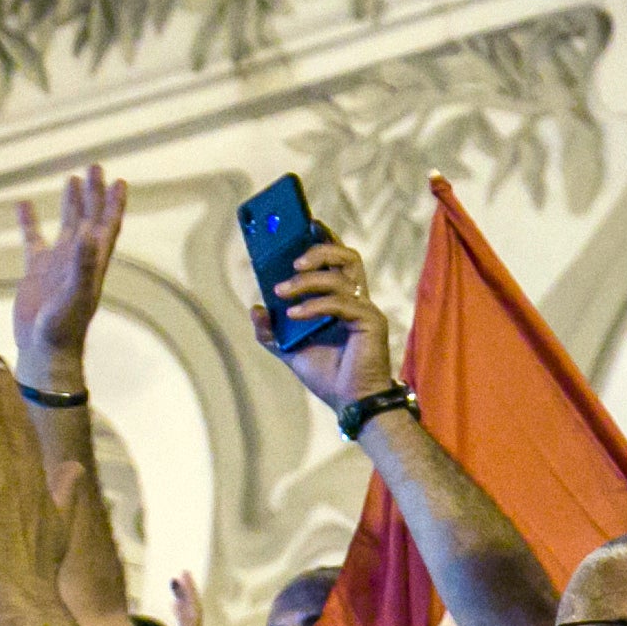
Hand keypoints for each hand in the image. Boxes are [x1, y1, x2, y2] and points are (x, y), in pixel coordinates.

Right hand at [12, 166, 123, 384]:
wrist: (44, 349)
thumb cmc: (64, 327)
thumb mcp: (76, 294)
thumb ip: (82, 264)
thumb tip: (88, 233)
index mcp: (93, 263)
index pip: (108, 226)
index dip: (114, 204)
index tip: (119, 181)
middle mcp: (79, 259)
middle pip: (90, 218)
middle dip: (94, 194)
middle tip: (95, 166)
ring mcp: (58, 263)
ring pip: (66, 224)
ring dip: (70, 202)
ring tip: (72, 178)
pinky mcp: (36, 270)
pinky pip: (32, 239)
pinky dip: (29, 221)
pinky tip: (23, 203)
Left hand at [163, 572, 211, 625]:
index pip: (190, 615)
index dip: (186, 598)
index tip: (181, 580)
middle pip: (193, 611)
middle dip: (189, 592)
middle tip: (184, 572)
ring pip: (193, 616)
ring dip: (187, 598)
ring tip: (181, 581)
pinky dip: (184, 615)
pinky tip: (178, 603)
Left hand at [251, 240, 399, 411]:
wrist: (352, 402)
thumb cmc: (329, 376)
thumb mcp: (290, 350)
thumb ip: (271, 331)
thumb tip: (256, 307)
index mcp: (341, 301)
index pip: (337, 260)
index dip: (324, 239)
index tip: (305, 223)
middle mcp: (356, 300)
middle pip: (346, 256)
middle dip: (319, 250)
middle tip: (293, 263)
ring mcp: (365, 309)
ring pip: (341, 275)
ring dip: (308, 280)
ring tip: (283, 291)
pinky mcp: (369, 321)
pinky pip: (339, 302)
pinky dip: (313, 305)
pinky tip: (295, 314)